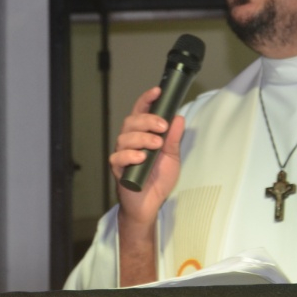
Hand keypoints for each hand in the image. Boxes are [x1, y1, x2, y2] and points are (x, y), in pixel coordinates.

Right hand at [110, 86, 184, 228]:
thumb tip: (179, 118)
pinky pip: (118, 158)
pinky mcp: (118, 170)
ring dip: (142, 138)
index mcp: (142, 135)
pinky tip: (141, 158)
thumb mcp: (172, 157)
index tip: (157, 91)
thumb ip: (174, 138)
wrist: (149, 205)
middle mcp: (130, 141)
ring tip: (156, 144)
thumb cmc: (157, 179)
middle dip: (147, 120)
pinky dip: (130, 155)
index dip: (147, 100)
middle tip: (163, 127)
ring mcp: (122, 155)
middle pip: (131, 121)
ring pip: (124, 137)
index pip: (141, 112)